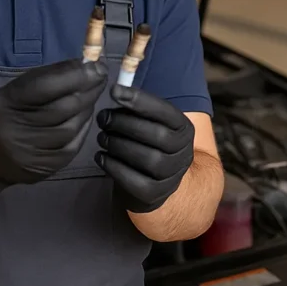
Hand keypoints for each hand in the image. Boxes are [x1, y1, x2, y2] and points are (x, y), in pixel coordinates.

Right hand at [0, 58, 107, 195]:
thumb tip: (86, 64)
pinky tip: (84, 117)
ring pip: (71, 127)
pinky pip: (73, 145)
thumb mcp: (18, 89)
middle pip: (63, 107)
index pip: (46, 86)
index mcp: (7, 102)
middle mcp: (16, 129)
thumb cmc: (9, 113)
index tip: (96, 65)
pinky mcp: (44, 168)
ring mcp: (30, 152)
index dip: (75, 75)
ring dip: (87, 108)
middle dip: (88, 89)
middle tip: (101, 77)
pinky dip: (83, 127)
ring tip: (91, 95)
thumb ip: (49, 77)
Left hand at [94, 84, 194, 212]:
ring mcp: (172, 175)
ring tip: (101, 137)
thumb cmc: (149, 143)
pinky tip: (101, 157)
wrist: (159, 181)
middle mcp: (184, 152)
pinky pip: (135, 182)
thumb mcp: (151, 123)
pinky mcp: (156, 195)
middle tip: (102, 118)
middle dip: (124, 124)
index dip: (140, 100)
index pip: (165, 111)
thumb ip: (138, 109)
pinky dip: (114, 168)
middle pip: (156, 135)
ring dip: (118, 144)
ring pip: (147, 158)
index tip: (114, 91)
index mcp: (184, 128)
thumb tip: (116, 90)